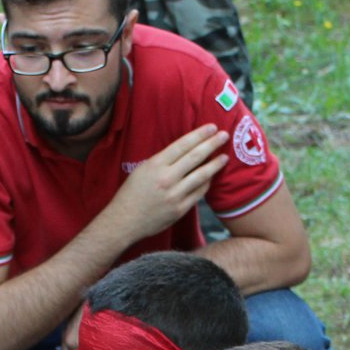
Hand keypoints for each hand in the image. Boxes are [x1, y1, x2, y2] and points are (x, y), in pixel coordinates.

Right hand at [103, 124, 229, 242]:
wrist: (125, 221)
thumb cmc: (132, 193)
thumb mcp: (143, 170)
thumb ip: (163, 161)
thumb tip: (186, 150)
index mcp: (155, 165)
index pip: (182, 145)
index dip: (199, 135)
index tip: (211, 127)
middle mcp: (166, 178)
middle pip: (194, 157)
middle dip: (211, 144)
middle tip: (224, 135)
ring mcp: (174, 195)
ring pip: (201, 176)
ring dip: (214, 165)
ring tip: (224, 157)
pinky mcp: (180, 209)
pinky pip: (199, 193)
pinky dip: (206, 183)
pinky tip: (211, 177)